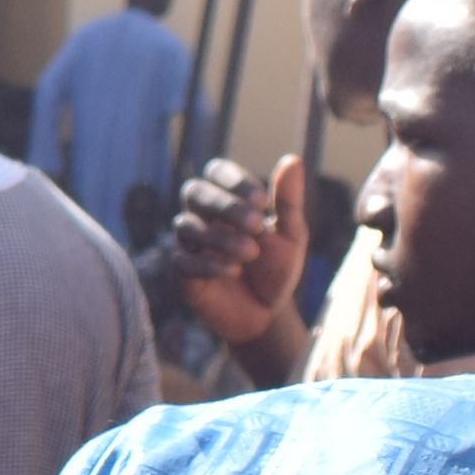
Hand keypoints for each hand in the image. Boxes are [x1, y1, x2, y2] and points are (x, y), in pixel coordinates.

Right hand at [158, 153, 313, 363]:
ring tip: (250, 254)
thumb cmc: (277, 269)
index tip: (263, 203)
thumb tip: (293, 160)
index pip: (216, 171)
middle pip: (193, 191)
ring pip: (185, 226)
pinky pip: (182, 260)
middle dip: (224, 205)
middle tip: (256, 225)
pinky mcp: (182, 274)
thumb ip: (288, 200)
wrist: (269, 314)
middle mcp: (202, 217)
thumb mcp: (291, 235)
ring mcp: (189, 245)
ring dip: (220, 238)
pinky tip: (234, 271)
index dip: (235, 182)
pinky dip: (209, 264)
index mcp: (228, 200)